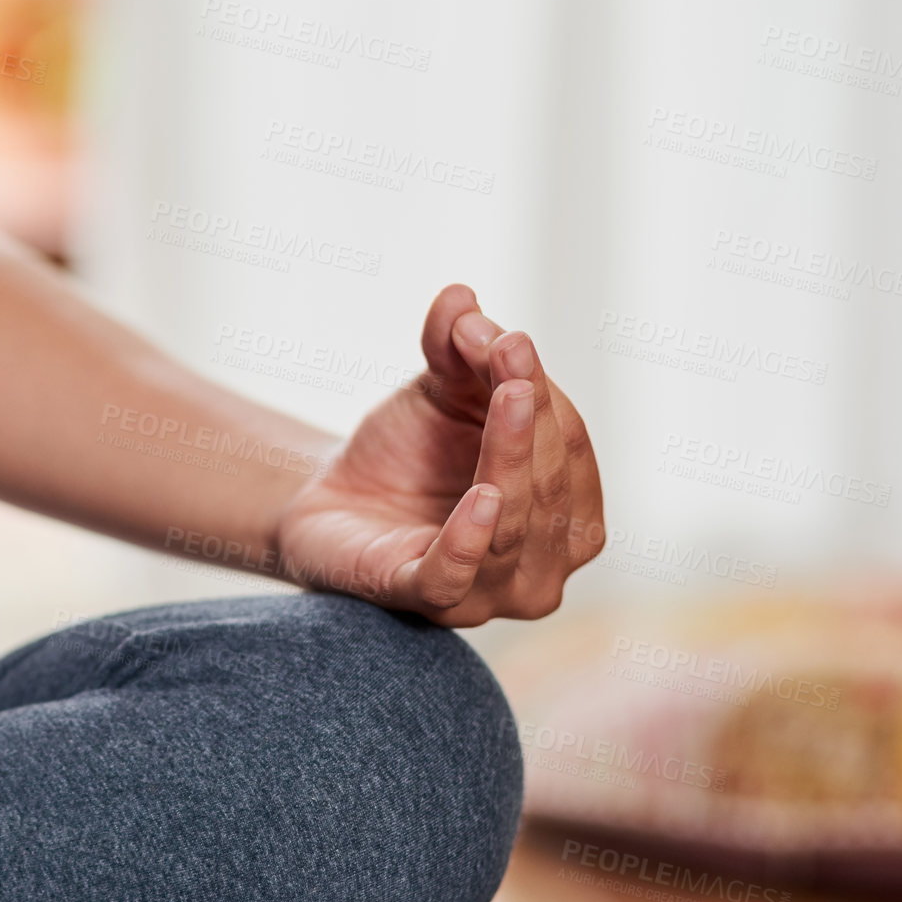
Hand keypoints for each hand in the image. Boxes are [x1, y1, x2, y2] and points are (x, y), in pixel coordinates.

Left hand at [273, 285, 603, 626]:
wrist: (331, 499)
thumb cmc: (409, 451)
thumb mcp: (439, 388)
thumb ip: (458, 348)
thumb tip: (462, 300)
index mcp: (568, 512)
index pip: (570, 448)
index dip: (543, 393)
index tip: (508, 338)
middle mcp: (543, 565)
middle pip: (550, 486)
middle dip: (529, 417)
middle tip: (506, 351)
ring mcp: (489, 594)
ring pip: (512, 528)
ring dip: (510, 458)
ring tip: (506, 396)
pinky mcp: (424, 601)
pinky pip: (455, 577)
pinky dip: (469, 540)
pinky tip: (482, 496)